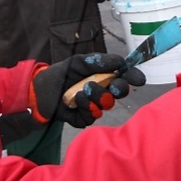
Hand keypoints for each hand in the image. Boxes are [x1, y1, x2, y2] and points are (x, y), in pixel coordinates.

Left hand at [29, 53, 146, 127]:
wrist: (40, 90)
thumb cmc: (61, 74)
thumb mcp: (78, 62)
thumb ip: (99, 61)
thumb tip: (120, 61)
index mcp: (103, 77)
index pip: (123, 77)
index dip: (133, 78)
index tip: (139, 79)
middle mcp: (101, 92)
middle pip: (120, 93)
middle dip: (118, 89)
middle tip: (112, 85)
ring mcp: (94, 106)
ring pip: (106, 105)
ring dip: (96, 96)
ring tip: (82, 90)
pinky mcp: (84, 119)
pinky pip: (92, 116)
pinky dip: (85, 106)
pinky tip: (75, 100)